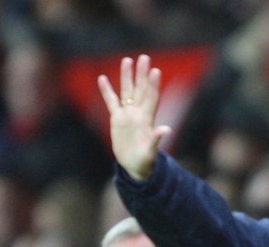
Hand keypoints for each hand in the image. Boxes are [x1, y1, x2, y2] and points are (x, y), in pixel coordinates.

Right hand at [97, 54, 170, 180]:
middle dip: (142, 74)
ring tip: (127, 60)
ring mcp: (127, 115)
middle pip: (140, 90)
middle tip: (144, 58)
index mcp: (147, 120)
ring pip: (127, 92)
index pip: (151, 99)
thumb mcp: (149, 153)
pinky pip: (111, 102)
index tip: (156, 71)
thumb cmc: (144, 162)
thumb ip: (156, 140)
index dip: (153, 85)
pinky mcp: (117, 119)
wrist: (134, 166)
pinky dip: (107, 91)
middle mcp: (138, 114)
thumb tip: (167, 130)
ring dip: (127, 77)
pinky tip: (102, 78)